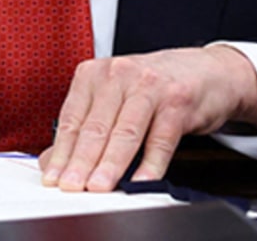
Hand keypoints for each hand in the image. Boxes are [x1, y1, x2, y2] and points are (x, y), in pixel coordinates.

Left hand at [39, 45, 256, 190]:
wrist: (204, 70)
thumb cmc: (152, 86)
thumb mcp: (113, 97)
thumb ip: (85, 126)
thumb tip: (53, 161)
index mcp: (93, 74)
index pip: (71, 119)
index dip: (60, 152)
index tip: (51, 177)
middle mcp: (118, 76)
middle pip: (95, 127)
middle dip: (81, 162)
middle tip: (71, 186)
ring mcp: (149, 87)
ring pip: (125, 132)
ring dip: (110, 164)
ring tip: (99, 186)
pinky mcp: (178, 102)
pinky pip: (161, 139)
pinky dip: (151, 164)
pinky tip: (141, 181)